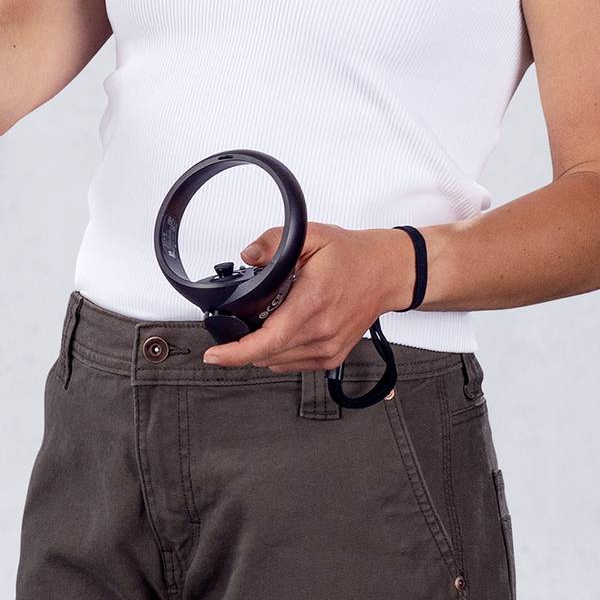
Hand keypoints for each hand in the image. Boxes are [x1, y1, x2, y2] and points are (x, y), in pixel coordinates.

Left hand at [200, 222, 418, 371]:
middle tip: (232, 324)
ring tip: (262, 321)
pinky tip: (280, 330)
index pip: (268, 339)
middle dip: (241, 344)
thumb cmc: (352, 256)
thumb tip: (248, 255)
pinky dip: (277, 352)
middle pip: (266, 353)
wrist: (387, 273)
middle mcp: (322, 331)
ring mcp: (328, 348)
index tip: (213, 355)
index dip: (236, 352)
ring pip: (277, 361)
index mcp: (313, 303)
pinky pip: (292, 364)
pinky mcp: (332, 357)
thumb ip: (274, 241)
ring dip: (260, 348)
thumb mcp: (311, 235)